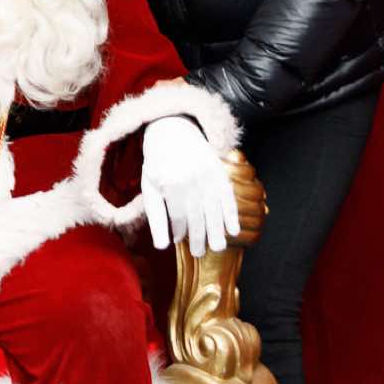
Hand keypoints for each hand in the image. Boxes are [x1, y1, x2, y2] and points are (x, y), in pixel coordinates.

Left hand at [140, 116, 236, 256]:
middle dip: (199, 238)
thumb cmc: (158, 164)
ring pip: (215, 209)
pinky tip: (234, 230)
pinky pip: (228, 197)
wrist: (173, 130)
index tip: (178, 240)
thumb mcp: (149, 187)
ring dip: (217, 231)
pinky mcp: (220, 172)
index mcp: (171, 183)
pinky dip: (232, 214)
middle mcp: (192, 180)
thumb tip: (161, 247)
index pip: (178, 216)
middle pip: (198, 216)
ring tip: (218, 248)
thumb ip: (155, 217)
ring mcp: (208, 175)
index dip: (178, 231)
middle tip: (199, 253)